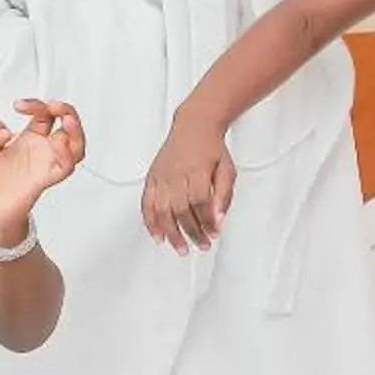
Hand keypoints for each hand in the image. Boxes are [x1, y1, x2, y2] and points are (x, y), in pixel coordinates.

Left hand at [0, 98, 82, 245]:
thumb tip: (4, 129)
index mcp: (31, 139)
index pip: (45, 114)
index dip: (36, 104)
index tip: (19, 105)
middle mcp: (44, 150)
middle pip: (69, 126)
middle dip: (66, 110)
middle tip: (53, 106)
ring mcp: (47, 164)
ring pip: (77, 146)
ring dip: (76, 131)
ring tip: (66, 120)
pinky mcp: (46, 179)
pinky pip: (65, 167)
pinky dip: (66, 155)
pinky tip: (58, 144)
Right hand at [141, 115, 234, 251]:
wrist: (194, 126)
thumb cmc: (212, 149)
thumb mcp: (227, 169)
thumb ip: (225, 195)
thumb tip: (219, 219)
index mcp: (198, 171)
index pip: (200, 202)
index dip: (206, 221)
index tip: (214, 234)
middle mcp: (177, 173)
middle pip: (181, 209)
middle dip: (192, 232)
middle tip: (201, 246)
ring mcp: (162, 176)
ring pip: (163, 209)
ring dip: (171, 232)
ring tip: (181, 248)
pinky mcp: (152, 177)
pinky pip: (147, 202)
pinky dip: (150, 221)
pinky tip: (158, 236)